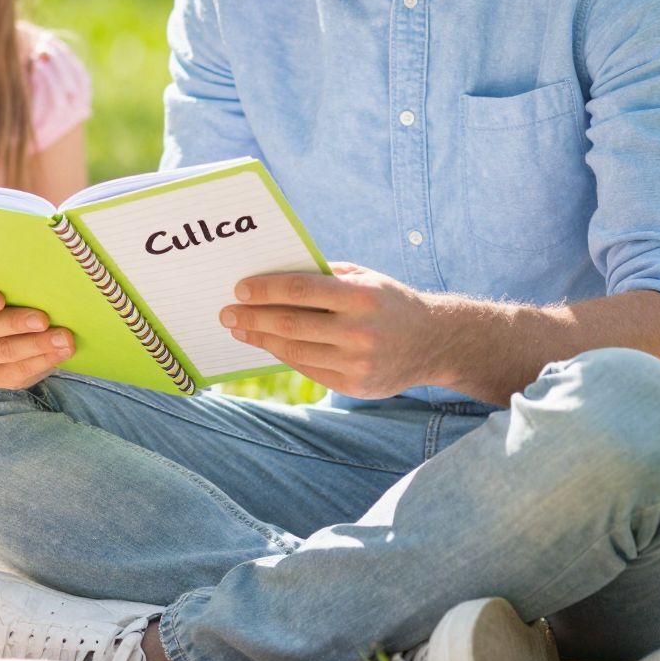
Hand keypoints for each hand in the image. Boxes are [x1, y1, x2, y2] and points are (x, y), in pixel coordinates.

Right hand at [0, 278, 71, 390]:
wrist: (17, 328)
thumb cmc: (11, 293)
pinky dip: (44, 360)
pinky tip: (63, 351)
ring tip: (64, 338)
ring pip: (3, 351)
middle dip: (15, 323)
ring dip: (37, 344)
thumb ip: (14, 276)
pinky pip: (17, 371)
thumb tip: (45, 270)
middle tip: (43, 319)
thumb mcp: (7, 281)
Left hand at [220, 262, 433, 399]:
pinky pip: (308, 368)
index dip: (265, 290)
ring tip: (240, 329)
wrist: (433, 342)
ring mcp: (357, 362)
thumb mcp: (364, 277)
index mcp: (360, 296)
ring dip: (261, 339)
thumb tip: (272, 275)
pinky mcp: (355, 385)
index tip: (239, 289)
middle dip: (253, 317)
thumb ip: (324, 275)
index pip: (300, 290)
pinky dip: (284, 355)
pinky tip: (268, 344)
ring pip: (295, 350)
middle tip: (226, 313)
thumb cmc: (388, 300)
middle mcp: (359, 331)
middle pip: (291, 324)